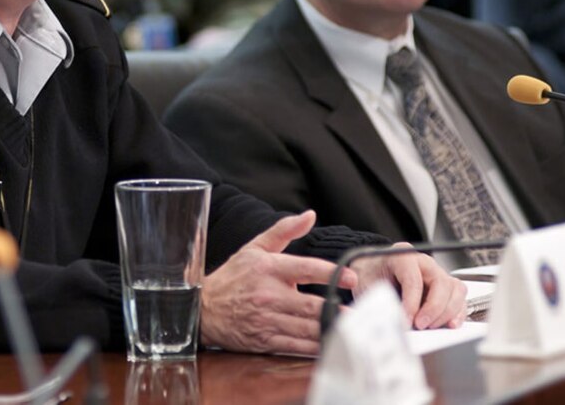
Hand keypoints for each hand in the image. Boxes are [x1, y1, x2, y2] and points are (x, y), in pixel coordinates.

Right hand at [199, 210, 352, 356]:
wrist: (203, 308)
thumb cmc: (233, 277)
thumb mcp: (255, 248)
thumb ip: (284, 230)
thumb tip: (310, 215)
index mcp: (268, 269)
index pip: (305, 268)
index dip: (331, 274)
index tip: (352, 279)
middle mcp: (268, 295)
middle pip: (311, 305)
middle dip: (338, 310)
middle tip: (361, 313)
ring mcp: (267, 320)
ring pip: (307, 328)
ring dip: (331, 330)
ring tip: (353, 329)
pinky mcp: (265, 340)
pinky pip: (296, 346)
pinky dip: (315, 348)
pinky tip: (330, 344)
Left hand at [349, 243, 466, 329]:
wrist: (373, 271)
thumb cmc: (371, 275)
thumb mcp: (364, 283)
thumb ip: (372, 298)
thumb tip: (383, 318)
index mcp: (402, 256)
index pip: (413, 279)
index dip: (411, 303)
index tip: (407, 320)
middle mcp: (423, 262)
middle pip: (440, 283)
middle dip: (433, 308)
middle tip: (420, 325)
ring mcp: (437, 273)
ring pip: (455, 290)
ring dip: (447, 312)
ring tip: (431, 327)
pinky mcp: (446, 286)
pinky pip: (460, 298)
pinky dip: (457, 313)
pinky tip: (448, 324)